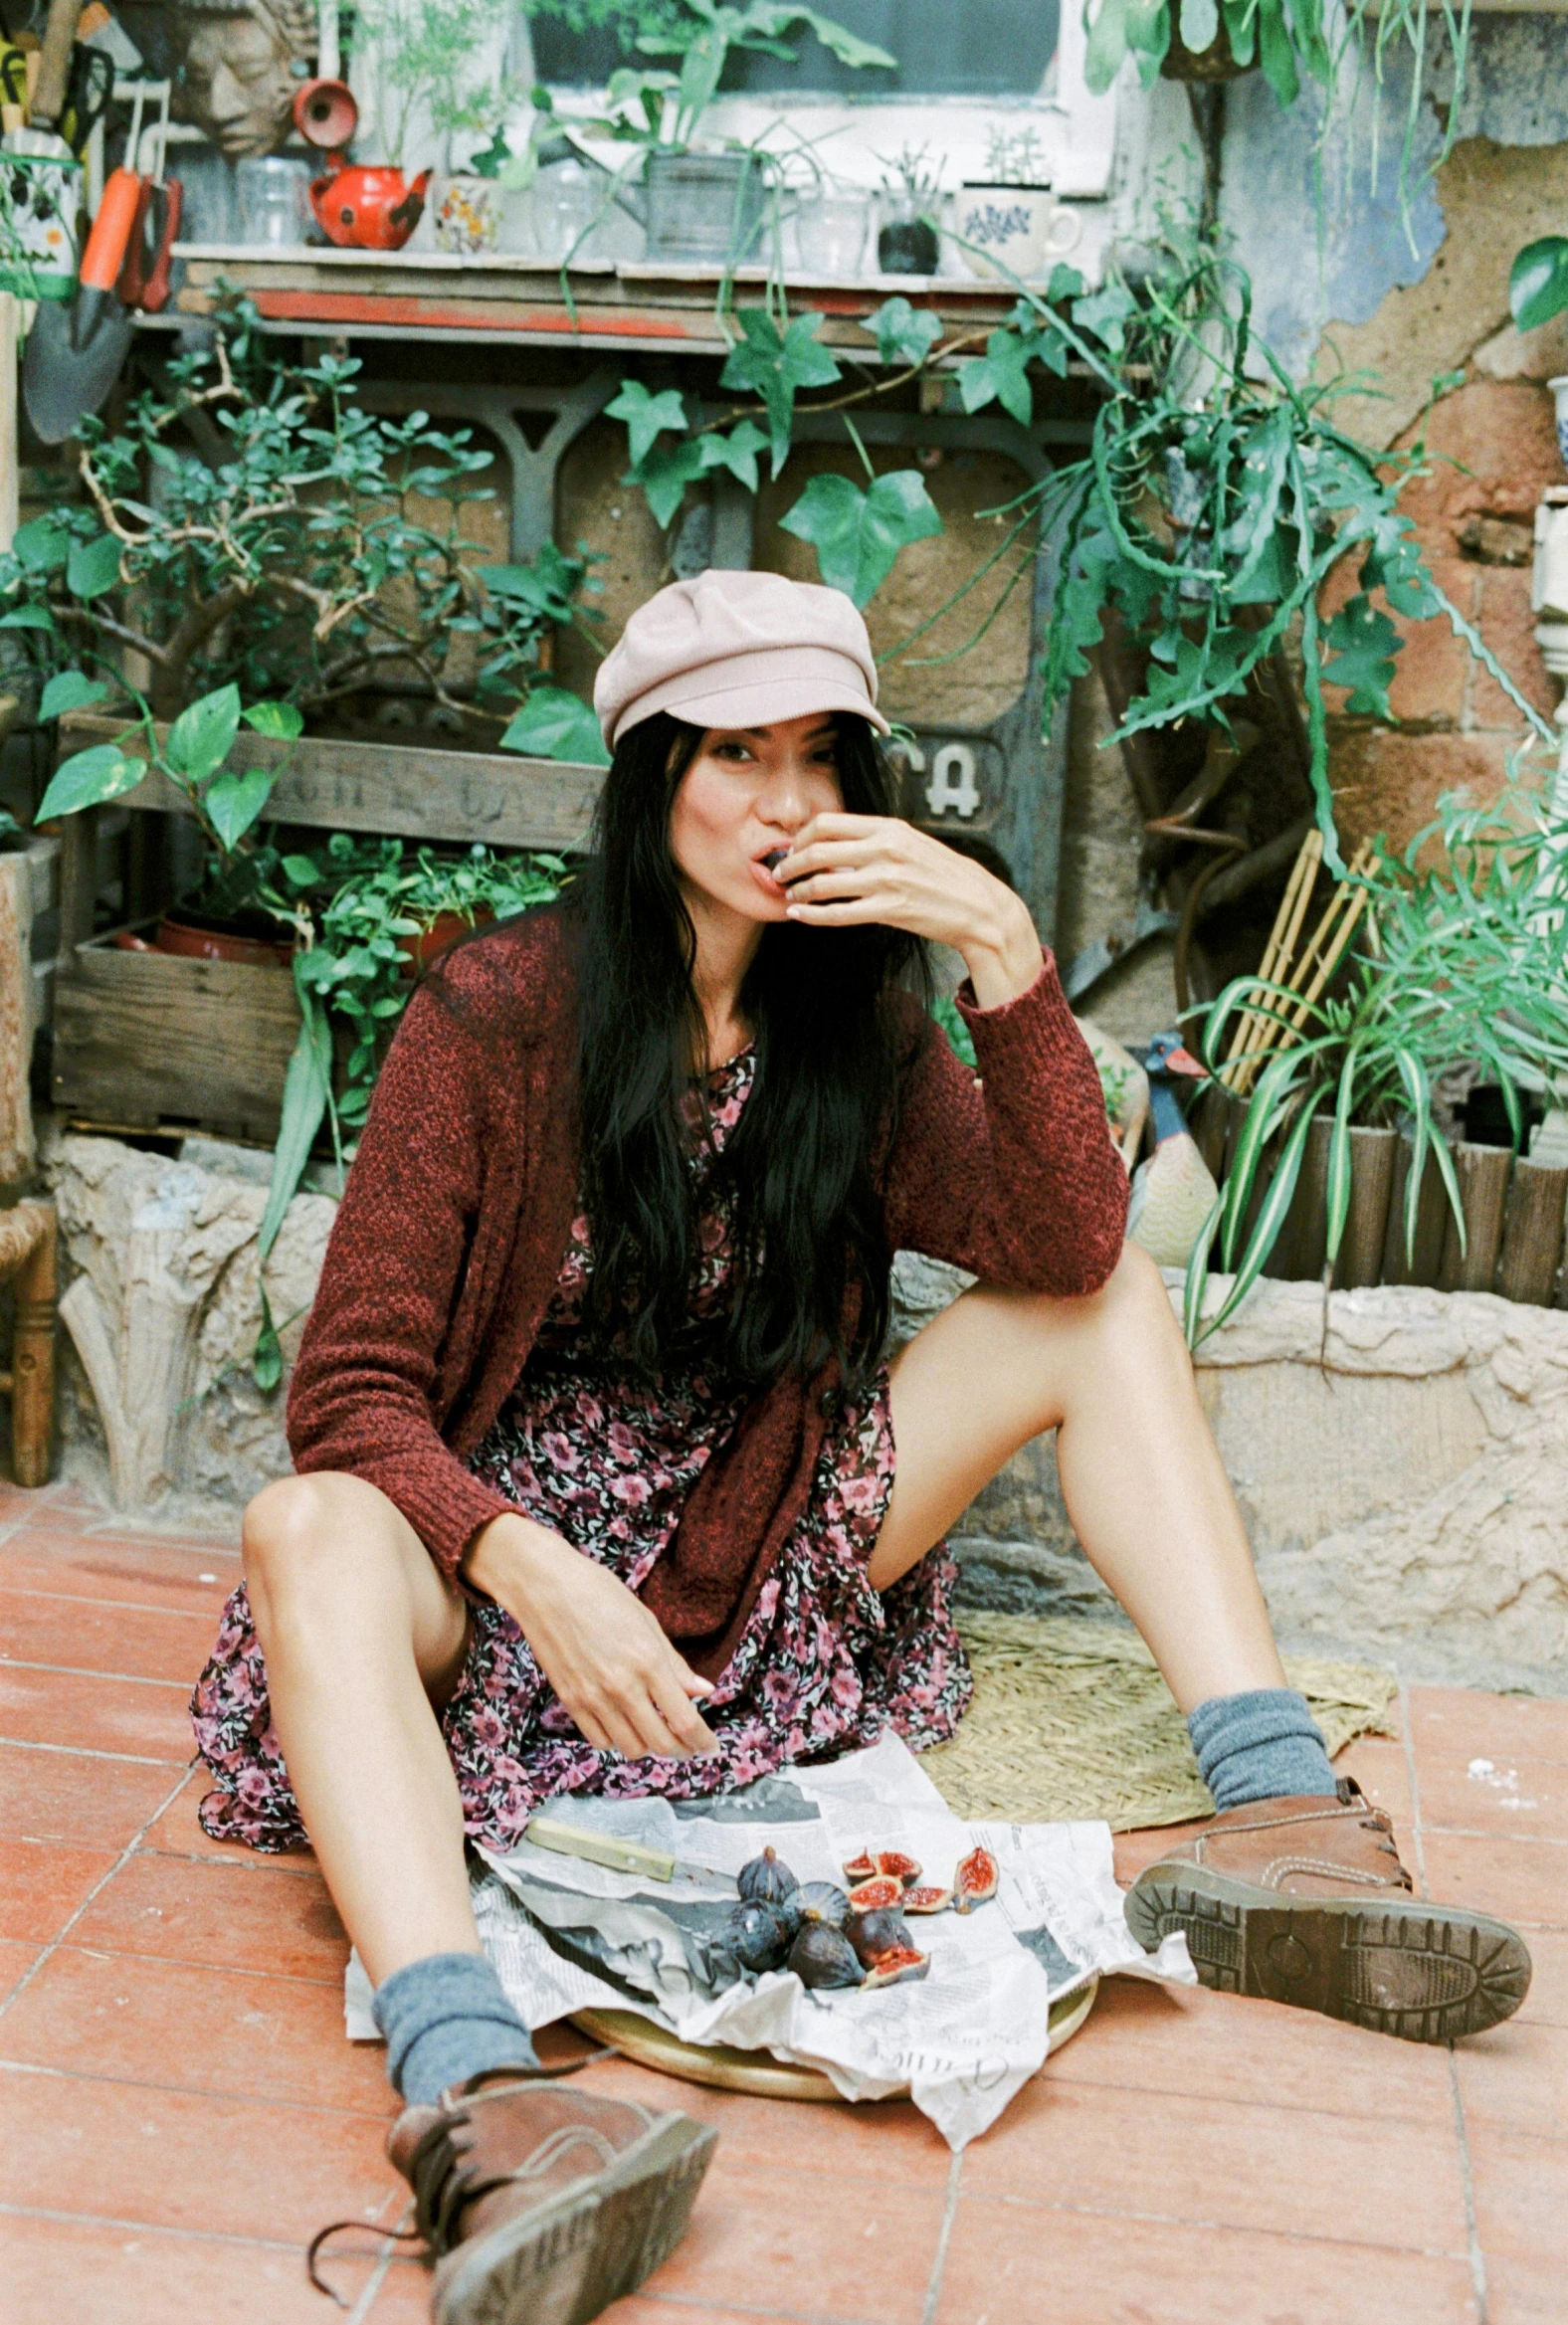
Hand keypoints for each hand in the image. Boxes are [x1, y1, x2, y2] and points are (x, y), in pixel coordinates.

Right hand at [465, 1514, 718, 1760]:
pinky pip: (599, 1740)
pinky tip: (624, 1724)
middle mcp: (622, 1686)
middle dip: (681, 1749)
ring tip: (655, 1731)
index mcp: (648, 1661)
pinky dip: (617, 1740)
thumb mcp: (647, 1622)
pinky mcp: (569, 1701)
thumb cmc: (599, 1594)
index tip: (710, 1746)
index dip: (702, 1740)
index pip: (685, 1721)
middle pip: (660, 1743)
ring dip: (649, 1746)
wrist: (545, 1586)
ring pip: (630, 1748)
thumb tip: (705, 1691)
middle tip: (688, 1743)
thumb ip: (675, 1664)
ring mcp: (593, 1697)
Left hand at [779, 813, 1043, 1008]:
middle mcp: (886, 849)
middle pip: (817, 849)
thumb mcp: (912, 844)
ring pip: (823, 883)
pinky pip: (838, 913)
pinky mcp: (890, 909)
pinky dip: (812, 916)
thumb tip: (837, 845)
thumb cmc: (944, 876)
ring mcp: (887, 880)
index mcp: (889, 828)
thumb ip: (877, 841)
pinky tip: (799, 917)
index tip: (792, 848)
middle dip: (790, 863)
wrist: (980, 906)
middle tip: (780, 875)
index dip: (801, 836)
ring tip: (790, 898)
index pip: (828, 822)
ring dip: (798, 892)